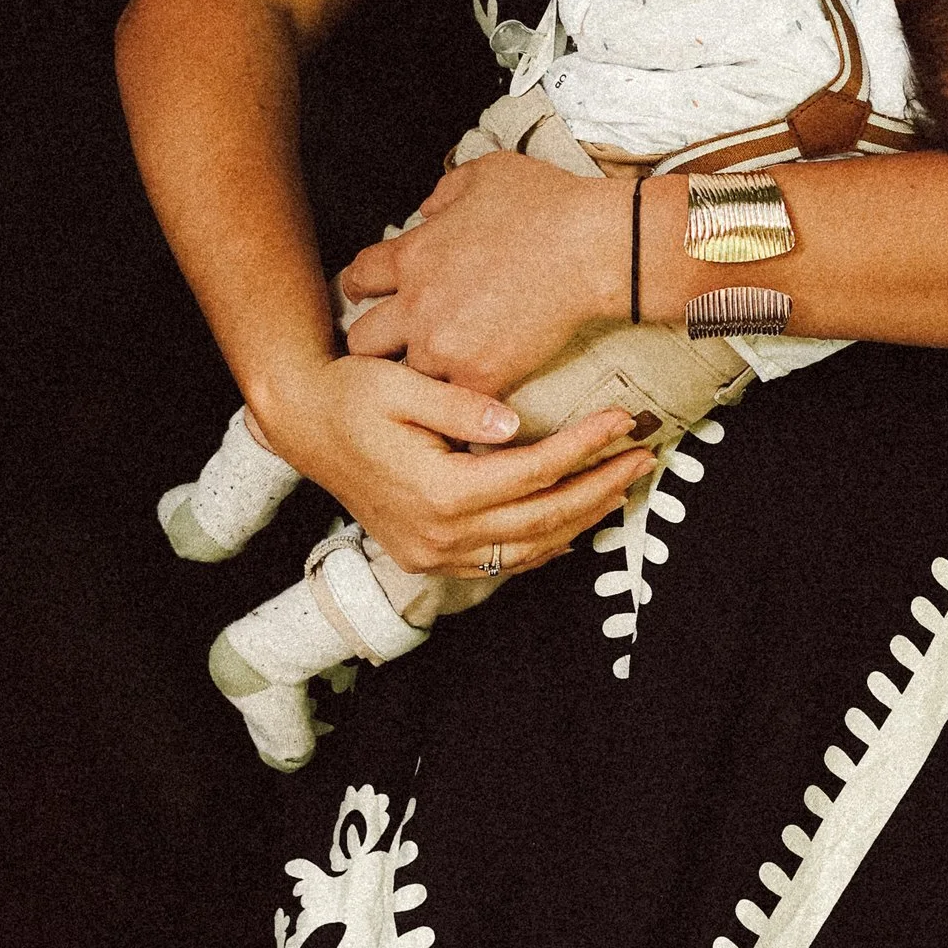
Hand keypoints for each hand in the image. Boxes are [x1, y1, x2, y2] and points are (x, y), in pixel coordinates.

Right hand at [258, 348, 654, 578]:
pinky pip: (499, 562)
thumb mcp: (401, 386)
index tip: (622, 422)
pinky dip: (542, 545)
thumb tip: (514, 422)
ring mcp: (431, 552)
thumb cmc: (351, 394)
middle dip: (599, 488)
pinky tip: (572, 524)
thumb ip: (460, 405)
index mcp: (437, 489)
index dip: (584, 447)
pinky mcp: (426, 555)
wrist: (304, 425)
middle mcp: (438, 533)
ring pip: (526, 549)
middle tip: (643, 457)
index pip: (532, 474)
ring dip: (579, 520)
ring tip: (621, 487)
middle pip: (541, 519)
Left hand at [335, 151, 627, 392]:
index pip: (358, 277)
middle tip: (397, 341)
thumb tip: (428, 208)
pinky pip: (453, 403)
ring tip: (441, 370)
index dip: (361, 285)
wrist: (591, 247)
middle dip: (376, 340)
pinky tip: (474, 394)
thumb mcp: (486, 173)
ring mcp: (446, 347)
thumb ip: (446, 191)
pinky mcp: (481, 377)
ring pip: (404, 378)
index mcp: (414, 255)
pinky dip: (462, 401)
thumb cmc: (546, 204)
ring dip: (420, 373)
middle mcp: (418, 305)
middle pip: (361, 341)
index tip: (370, 292)